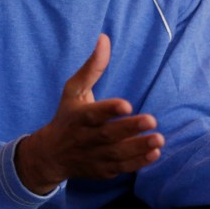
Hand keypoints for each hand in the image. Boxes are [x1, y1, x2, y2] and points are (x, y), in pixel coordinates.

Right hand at [15, 34, 164, 193]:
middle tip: (152, 120)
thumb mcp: (73, 91)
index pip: (94, 114)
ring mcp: (94, 156)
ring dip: (139, 148)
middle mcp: (86, 138)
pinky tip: (154, 154)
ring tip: (159, 139)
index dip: (109, 110)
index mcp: (79, 117)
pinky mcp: (102, 170)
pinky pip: (121, 168)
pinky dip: (138, 163)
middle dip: (130, 129)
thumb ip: (92, 67)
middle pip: (108, 135)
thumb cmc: (67, 117)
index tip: (127, 105)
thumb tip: (104, 38)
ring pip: (117, 154)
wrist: (50, 156)